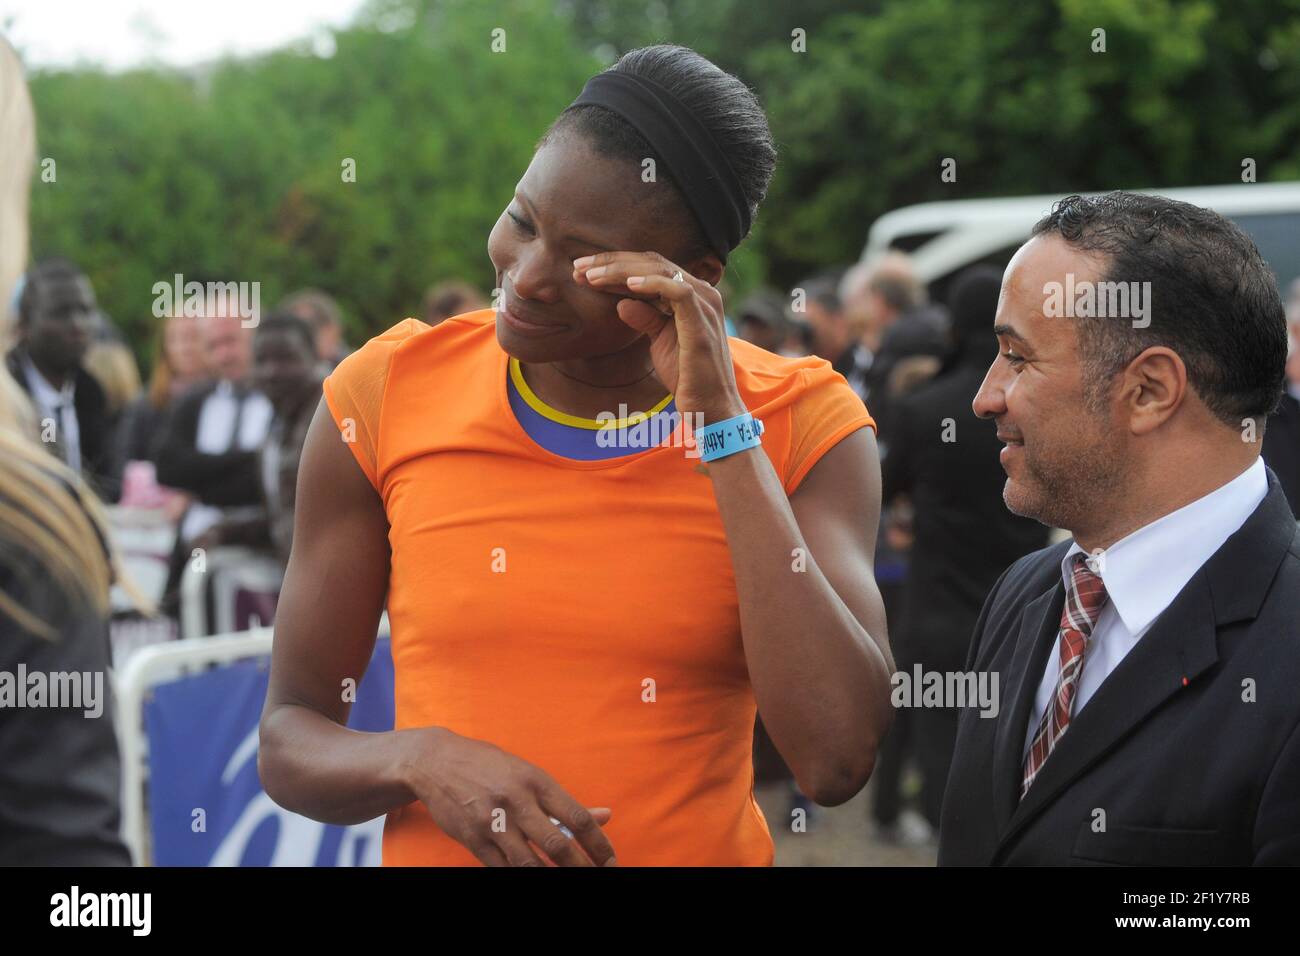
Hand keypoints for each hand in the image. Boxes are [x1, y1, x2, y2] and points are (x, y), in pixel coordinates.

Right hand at [405, 727, 616, 866]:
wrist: (437, 762)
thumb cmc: (490, 766)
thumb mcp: (529, 773)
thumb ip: (564, 801)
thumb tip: (605, 816)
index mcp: (536, 781)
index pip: (577, 817)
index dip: (598, 844)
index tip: (611, 860)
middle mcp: (517, 801)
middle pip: (557, 844)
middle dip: (581, 868)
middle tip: (599, 877)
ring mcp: (493, 823)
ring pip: (529, 863)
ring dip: (553, 877)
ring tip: (570, 882)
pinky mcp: (473, 840)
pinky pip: (502, 868)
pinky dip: (521, 876)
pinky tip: (537, 878)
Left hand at [574, 251, 745, 423]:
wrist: (709, 407)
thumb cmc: (686, 376)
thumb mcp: (659, 341)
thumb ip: (645, 318)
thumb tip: (621, 303)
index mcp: (691, 294)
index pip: (650, 267)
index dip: (615, 265)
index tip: (582, 271)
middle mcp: (701, 292)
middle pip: (652, 262)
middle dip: (611, 262)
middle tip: (578, 267)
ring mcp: (704, 304)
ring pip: (660, 271)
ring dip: (621, 270)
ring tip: (591, 276)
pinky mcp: (702, 321)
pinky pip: (677, 291)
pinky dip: (651, 284)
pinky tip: (627, 286)